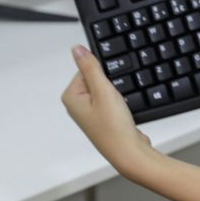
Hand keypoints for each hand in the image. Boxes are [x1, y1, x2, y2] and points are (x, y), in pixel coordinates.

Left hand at [61, 45, 155, 178]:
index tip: (110, 85)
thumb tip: (76, 49)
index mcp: (70, 97)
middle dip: (110, 83)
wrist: (129, 152)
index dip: (104, 73)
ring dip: (116, 93)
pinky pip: (111, 100)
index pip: (87, 69)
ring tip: (120, 107)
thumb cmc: (113, 126)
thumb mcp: (102, 90)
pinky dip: (119, 102)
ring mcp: (90, 113)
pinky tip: (123, 112)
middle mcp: (77, 105)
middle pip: (96, 78)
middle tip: (116, 98)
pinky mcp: (103, 118)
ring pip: (105, 89)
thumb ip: (90, 67)